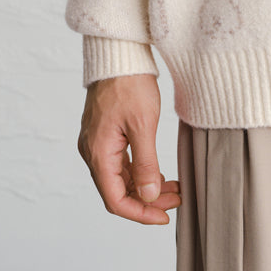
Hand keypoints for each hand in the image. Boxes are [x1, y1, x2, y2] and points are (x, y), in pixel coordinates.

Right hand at [77, 73, 182, 224]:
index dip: (140, 213)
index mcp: (98, 154)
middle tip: (177, 200)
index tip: (166, 216)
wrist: (119, 54)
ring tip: (174, 188)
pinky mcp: (105, 135)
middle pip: (118, 191)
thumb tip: (148, 197)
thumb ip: (145, 165)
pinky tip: (158, 174)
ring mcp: (97, 143)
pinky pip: (120, 164)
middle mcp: (93, 152)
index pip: (115, 199)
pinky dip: (139, 172)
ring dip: (145, 187)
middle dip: (147, 201)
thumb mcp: (143, 125)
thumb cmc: (130, 84)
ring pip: (120, 178)